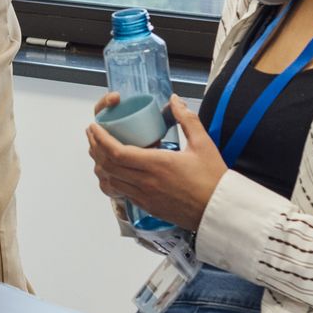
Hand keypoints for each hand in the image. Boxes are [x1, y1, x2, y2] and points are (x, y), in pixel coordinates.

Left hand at [86, 95, 227, 230]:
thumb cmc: (213, 180)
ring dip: (100, 165)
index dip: (100, 138)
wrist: (220, 212)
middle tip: (93, 134)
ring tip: (99, 151)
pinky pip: (120, 193)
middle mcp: (146, 182)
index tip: (95, 127)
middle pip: (108, 165)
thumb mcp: (203, 144)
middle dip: (95, 148)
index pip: (117, 152)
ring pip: (110, 181)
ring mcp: (145, 197)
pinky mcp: (147, 207)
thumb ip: (187, 119)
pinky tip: (113, 172)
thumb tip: (175, 101)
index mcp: (157, 165)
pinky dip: (110, 180)